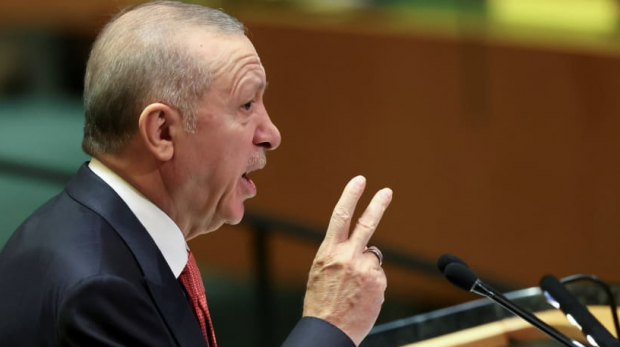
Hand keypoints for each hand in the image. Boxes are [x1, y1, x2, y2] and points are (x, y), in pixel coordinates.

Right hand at [302, 176, 392, 345]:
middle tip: (386, 191)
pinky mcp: (378, 283)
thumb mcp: (322, 271)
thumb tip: (363, 250)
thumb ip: (339, 255)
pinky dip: (373, 285)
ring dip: (368, 270)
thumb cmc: (322, 302)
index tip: (360, 180)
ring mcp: (365, 269)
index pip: (340, 216)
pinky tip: (362, 297)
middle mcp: (347, 257)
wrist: (328, 330)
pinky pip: (379, 277)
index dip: (351, 196)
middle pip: (366, 224)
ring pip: (373, 259)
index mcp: (328, 252)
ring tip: (354, 289)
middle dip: (377, 205)